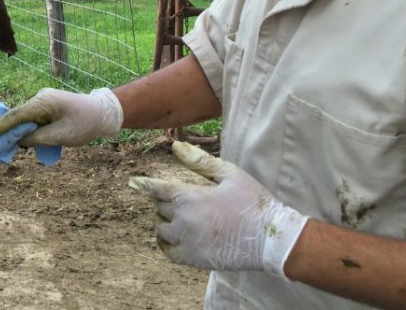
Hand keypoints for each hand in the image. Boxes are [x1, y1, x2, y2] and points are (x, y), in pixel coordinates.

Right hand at [0, 87, 122, 145]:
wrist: (103, 112)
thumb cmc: (84, 124)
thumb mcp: (60, 136)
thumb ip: (37, 139)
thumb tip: (19, 141)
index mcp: (44, 102)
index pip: (17, 115)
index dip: (1, 126)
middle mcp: (40, 97)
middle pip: (17, 115)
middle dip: (4, 129)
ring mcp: (43, 100)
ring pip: (24, 117)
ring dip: (16, 130)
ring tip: (3, 145)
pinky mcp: (47, 105)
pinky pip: (31, 117)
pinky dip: (25, 127)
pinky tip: (21, 139)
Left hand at [129, 141, 307, 276]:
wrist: (272, 239)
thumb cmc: (252, 202)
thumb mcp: (229, 174)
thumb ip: (199, 161)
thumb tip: (175, 146)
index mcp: (190, 196)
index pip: (157, 189)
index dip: (143, 184)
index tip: (133, 182)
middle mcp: (183, 219)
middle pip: (159, 208)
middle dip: (165, 202)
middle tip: (181, 200)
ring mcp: (187, 240)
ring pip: (161, 230)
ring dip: (165, 223)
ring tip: (178, 219)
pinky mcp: (195, 259)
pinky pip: (169, 252)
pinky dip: (168, 245)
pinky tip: (174, 239)